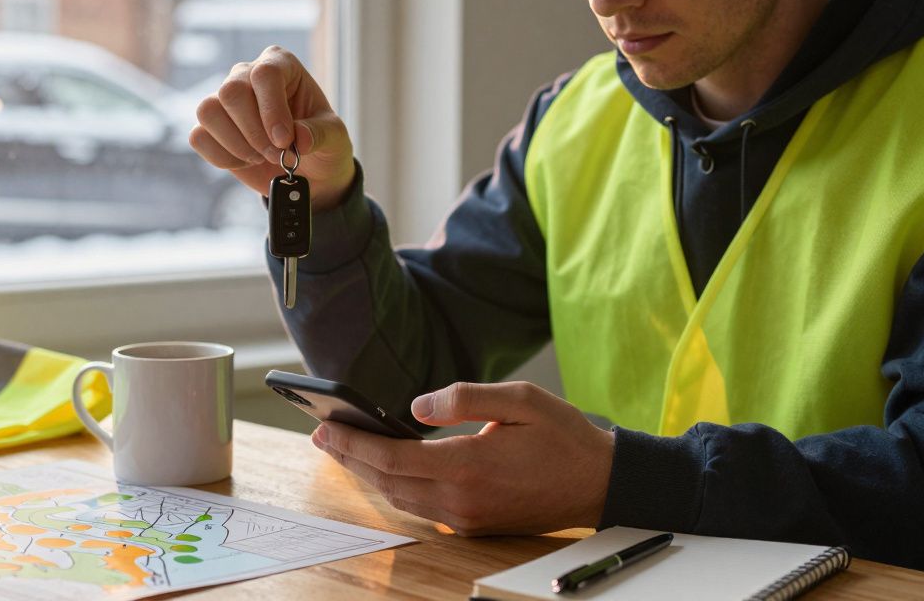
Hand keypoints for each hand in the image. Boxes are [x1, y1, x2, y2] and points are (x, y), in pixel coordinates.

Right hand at [189, 45, 355, 210]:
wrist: (307, 171)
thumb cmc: (321, 144)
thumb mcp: (335, 139)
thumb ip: (321, 134)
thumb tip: (299, 138)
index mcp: (281, 65)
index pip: (265, 74)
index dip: (271, 109)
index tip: (284, 140)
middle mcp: (248, 74)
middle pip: (231, 92)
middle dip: (254, 132)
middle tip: (277, 154)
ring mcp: (225, 99)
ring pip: (208, 111)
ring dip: (237, 144)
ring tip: (261, 157)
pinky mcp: (210, 126)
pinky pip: (199, 137)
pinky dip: (223, 157)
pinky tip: (246, 161)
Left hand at [311, 381, 615, 534]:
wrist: (602, 484)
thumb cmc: (564, 437)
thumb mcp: (521, 399)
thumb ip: (465, 398)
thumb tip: (416, 405)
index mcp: (470, 465)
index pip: (393, 457)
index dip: (353, 443)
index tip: (324, 427)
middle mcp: (462, 499)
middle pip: (387, 482)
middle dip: (349, 457)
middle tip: (321, 433)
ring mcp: (467, 516)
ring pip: (401, 498)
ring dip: (368, 474)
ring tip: (343, 447)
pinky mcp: (474, 524)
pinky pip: (421, 506)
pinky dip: (394, 486)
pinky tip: (384, 466)